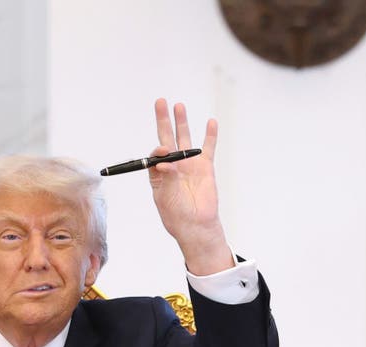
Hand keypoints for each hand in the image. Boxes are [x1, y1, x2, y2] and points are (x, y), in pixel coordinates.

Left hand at [148, 98, 233, 274]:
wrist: (196, 226)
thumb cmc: (176, 215)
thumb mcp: (164, 197)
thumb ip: (165, 177)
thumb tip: (164, 160)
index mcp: (158, 173)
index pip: (155, 154)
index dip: (158, 150)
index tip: (163, 150)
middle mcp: (172, 165)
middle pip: (167, 137)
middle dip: (163, 119)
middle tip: (160, 102)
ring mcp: (189, 165)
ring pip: (185, 138)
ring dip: (182, 122)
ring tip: (179, 106)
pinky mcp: (205, 168)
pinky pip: (208, 148)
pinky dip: (210, 136)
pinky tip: (210, 122)